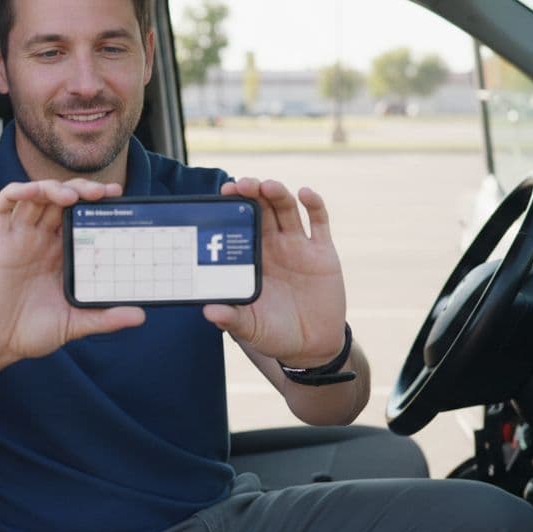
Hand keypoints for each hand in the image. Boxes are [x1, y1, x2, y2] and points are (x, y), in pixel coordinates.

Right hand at [0, 179, 145, 362]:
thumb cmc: (32, 333)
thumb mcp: (74, 324)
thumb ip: (105, 318)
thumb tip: (140, 316)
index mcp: (60, 253)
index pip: (81, 216)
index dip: (97, 202)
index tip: (119, 197)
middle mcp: (40, 240)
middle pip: (61, 199)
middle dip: (82, 189)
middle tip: (103, 193)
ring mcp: (18, 237)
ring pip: (35, 196)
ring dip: (53, 187)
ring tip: (73, 195)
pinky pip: (2, 205)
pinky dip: (17, 192)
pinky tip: (32, 191)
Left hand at [203, 178, 346, 366]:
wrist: (311, 346)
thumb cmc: (274, 334)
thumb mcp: (250, 329)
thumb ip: (231, 319)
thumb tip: (209, 311)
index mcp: (251, 257)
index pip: (240, 223)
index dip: (233, 206)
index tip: (224, 194)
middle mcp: (273, 245)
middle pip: (262, 208)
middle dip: (252, 192)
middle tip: (242, 185)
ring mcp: (298, 245)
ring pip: (286, 209)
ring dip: (277, 193)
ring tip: (267, 186)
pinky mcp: (323, 252)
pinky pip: (319, 222)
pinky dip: (314, 204)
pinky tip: (305, 193)